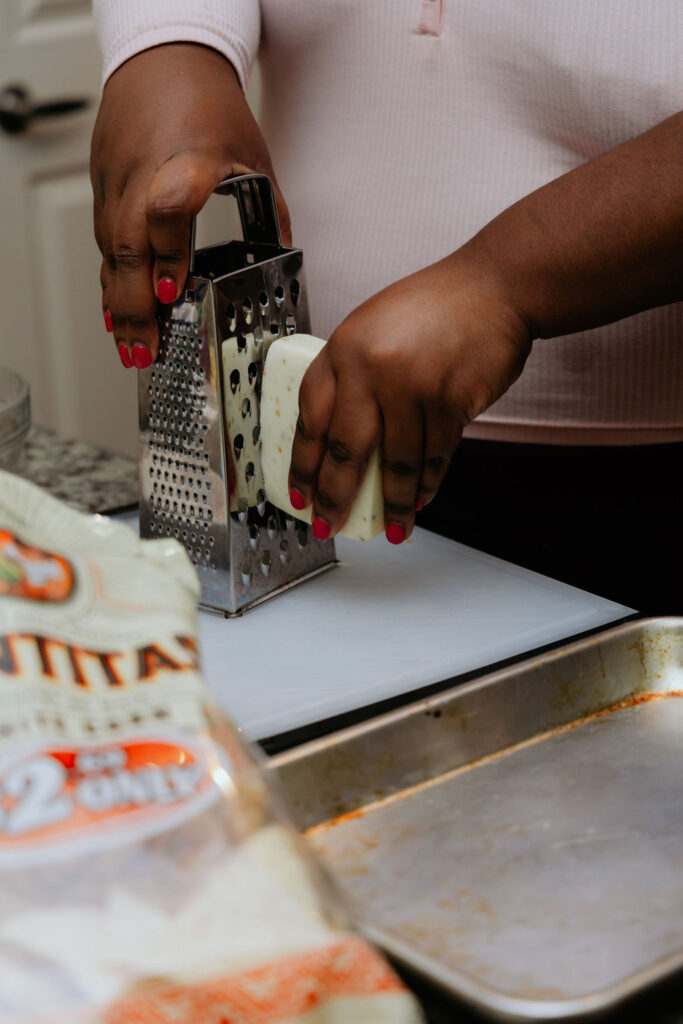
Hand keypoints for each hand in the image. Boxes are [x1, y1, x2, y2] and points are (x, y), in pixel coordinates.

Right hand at [90, 43, 289, 367]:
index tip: (172, 291)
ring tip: (134, 350)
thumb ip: (271, 212)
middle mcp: (146, 172)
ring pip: (113, 252)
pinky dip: (112, 283)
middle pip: (131, 244)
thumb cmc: (211, 108)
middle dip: (138, 306)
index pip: (169, 205)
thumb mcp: (255, 158)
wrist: (162, 61)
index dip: (167, 251)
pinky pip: (105, 245)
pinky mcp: (104, 188)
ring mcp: (118, 180)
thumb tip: (284, 263)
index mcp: (191, 159)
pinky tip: (119, 318)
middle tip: (149, 350)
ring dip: (120, 305)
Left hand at [288, 253, 531, 542]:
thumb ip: (352, 377)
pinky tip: (421, 500)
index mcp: (343, 348)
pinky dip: (427, 484)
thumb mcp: (372, 329)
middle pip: (347, 450)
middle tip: (332, 523)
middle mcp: (372, 368)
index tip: (301, 493)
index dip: (304, 463)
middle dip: (337, 496)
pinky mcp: (451, 402)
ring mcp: (412, 386)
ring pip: (397, 462)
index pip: (310, 417)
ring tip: (391, 527)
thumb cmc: (434, 306)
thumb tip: (339, 440)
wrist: (494, 288)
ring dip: (394, 503)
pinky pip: (434, 456)